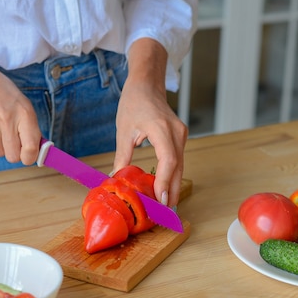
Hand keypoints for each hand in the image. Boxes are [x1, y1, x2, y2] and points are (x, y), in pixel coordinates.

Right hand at [0, 31, 41, 164]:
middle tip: (13, 142)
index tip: (28, 156)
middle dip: (14, 153)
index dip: (30, 158)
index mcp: (25, 114)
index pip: (31, 149)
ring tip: (0, 128)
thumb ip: (32, 130)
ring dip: (1, 145)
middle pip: (13, 157)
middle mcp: (7, 119)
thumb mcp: (25, 107)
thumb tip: (36, 154)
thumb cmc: (7, 96)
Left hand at [112, 38, 187, 206]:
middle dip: (172, 191)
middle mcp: (177, 133)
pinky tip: (164, 188)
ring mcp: (181, 135)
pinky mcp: (180, 137)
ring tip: (165, 206)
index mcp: (162, 129)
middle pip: (178, 168)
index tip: (161, 201)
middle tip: (165, 214)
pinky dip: (172, 175)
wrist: (147, 83)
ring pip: (180, 166)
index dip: (165, 182)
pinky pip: (178, 160)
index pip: (168, 161)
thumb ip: (122, 157)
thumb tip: (116, 179)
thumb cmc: (134, 102)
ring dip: (173, 185)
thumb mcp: (123, 131)